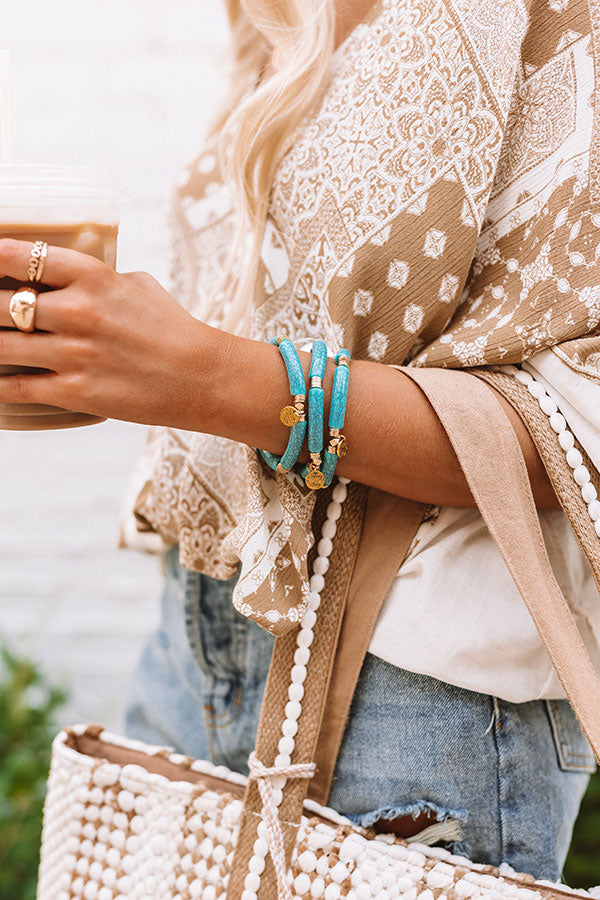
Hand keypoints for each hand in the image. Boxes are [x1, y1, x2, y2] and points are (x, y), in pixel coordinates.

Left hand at [0, 239, 210, 427]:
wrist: (203, 378)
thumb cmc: (173, 329)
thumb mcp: (139, 285)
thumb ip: (99, 278)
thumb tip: (69, 279)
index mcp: (91, 276)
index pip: (17, 256)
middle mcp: (77, 311)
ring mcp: (73, 354)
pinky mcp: (75, 392)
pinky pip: (15, 389)